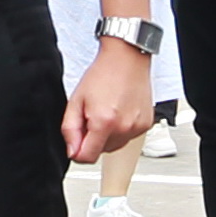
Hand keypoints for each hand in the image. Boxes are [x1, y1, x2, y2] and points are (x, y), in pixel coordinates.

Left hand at [61, 44, 153, 164]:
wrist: (126, 59)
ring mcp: (137, 127)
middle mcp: (124, 128)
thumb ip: (70, 130)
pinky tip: (119, 111)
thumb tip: (72, 152)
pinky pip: (128, 137)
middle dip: (93, 139)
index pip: (87, 157)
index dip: (78, 151)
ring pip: (115, 146)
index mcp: (104, 122)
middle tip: (93, 116)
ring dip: (108, 136)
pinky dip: (121, 129)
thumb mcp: (76, 100)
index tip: (77, 140)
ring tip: (107, 112)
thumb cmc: (102, 74)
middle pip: (101, 152)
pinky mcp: (145, 124)